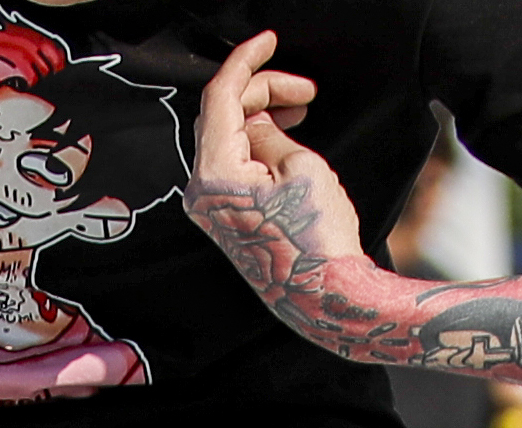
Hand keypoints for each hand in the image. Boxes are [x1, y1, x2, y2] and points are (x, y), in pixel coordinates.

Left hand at [184, 32, 357, 273]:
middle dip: (261, 91)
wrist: (321, 292)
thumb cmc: (316, 235)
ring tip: (300, 110)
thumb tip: (254, 123)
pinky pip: (229, 163)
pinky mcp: (222, 216)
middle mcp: (200, 191)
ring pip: (224, 138)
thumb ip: (268, 133)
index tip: (267, 41)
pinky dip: (253, 141)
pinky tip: (282, 136)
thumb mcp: (300, 166)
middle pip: (220, 116)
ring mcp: (208, 207)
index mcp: (213, 173)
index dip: (244, 62)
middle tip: (305, 92)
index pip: (220, 98)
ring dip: (259, 114)